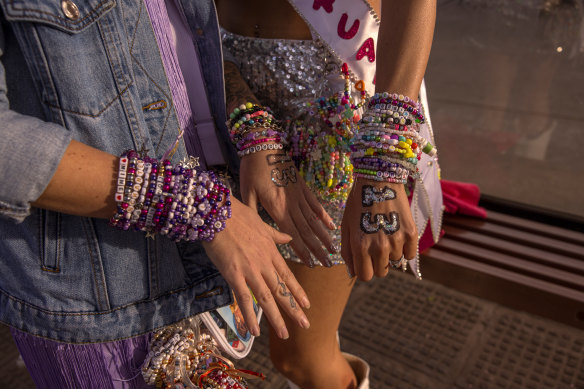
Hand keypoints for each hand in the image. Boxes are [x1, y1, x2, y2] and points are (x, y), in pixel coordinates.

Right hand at [202, 197, 310, 338]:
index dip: (298, 291)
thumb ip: (275, 235)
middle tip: (305, 324)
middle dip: (294, 309)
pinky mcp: (234, 274)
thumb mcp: (261, 223)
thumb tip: (288, 238)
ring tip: (285, 334)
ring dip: (276, 318)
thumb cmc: (237, 215)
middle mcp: (264, 263)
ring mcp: (250, 270)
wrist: (218, 213)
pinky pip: (244, 299)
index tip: (307, 304)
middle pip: (281, 290)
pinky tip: (254, 332)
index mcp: (271, 251)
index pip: (288, 276)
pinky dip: (249, 316)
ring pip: (266, 299)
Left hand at [239, 150, 336, 266]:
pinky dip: (324, 216)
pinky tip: (331, 227)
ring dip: (324, 237)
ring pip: (314, 220)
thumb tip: (256, 233)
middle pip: (307, 231)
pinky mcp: (303, 187)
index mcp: (277, 208)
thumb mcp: (247, 193)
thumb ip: (253, 214)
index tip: (311, 263)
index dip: (302, 251)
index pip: (292, 235)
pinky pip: (315, 204)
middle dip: (317, 249)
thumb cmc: (252, 170)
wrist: (264, 146)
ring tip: (333, 250)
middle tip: (327, 263)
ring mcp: (299, 196)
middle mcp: (292, 205)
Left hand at [340, 179, 417, 280]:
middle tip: (375, 247)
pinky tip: (397, 234)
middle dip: (377, 263)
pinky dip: (405, 248)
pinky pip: (410, 254)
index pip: (365, 276)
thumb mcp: (345, 226)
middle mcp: (379, 246)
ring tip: (385, 232)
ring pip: (394, 262)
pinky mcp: (411, 233)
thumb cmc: (358, 203)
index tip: (364, 261)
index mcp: (360, 246)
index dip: (364, 270)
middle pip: (381, 272)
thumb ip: (347, 252)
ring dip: (390, 252)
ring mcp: (396, 240)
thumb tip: (352, 272)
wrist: (379, 180)